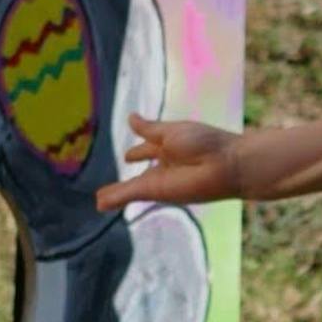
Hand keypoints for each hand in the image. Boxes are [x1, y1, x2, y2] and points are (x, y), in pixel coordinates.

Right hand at [95, 113, 243, 211]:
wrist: (223, 164)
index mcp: (169, 145)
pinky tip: (100, 204)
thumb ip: (149, 129)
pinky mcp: (155, 191)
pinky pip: (131, 193)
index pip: (148, 148)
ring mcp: (160, 180)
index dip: (138, 151)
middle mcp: (164, 164)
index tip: (127, 156)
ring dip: (116, 193)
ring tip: (99, 201)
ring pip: (132, 186)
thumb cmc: (205, 142)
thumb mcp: (171, 131)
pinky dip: (115, 197)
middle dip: (126, 179)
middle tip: (107, 188)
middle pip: (140, 172)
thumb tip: (130, 117)